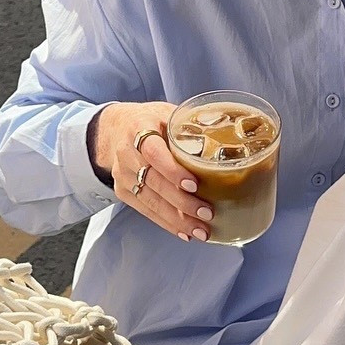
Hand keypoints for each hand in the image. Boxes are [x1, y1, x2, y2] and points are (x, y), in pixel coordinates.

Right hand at [92, 103, 213, 241]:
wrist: (115, 129)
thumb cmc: (151, 120)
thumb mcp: (168, 112)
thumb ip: (191, 124)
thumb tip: (228, 135)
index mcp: (139, 127)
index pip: (153, 151)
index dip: (172, 170)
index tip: (193, 184)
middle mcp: (126, 153)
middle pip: (153, 182)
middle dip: (181, 202)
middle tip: (206, 213)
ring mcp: (122, 174)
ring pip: (149, 201)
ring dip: (177, 219)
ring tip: (201, 230)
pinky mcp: (123, 191)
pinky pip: (145, 210)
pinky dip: (166, 223)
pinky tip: (184, 232)